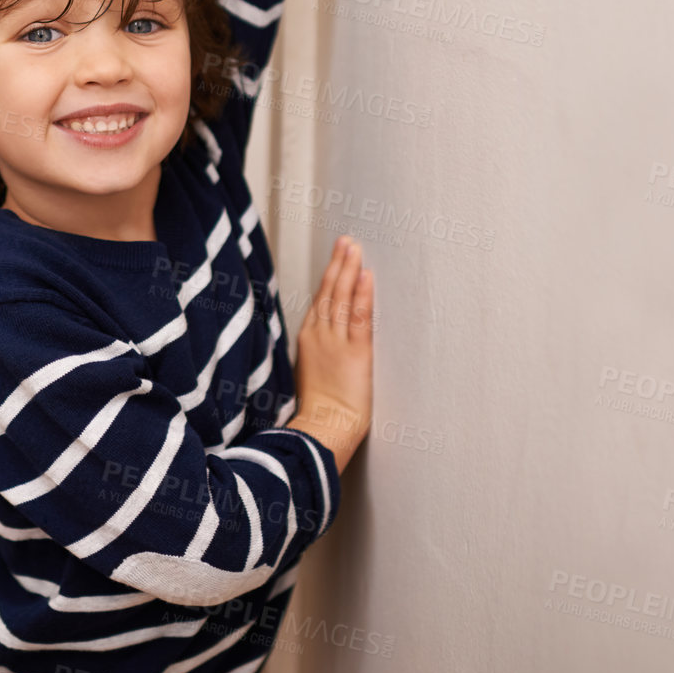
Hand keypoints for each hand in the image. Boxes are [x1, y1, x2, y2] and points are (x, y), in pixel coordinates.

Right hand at [287, 236, 373, 472]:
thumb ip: (316, 357)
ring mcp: (336, 342)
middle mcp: (319, 335)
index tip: (336, 259)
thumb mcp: (309, 376)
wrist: (323, 430)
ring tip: (355, 248)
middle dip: (338, 264)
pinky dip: (363, 294)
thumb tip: (323, 351)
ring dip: (349, 270)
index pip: (319, 302)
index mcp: (307, 341)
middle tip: (346, 242)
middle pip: (329, 292)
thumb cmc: (319, 413)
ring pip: (342, 297)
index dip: (328, 278)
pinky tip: (366, 275)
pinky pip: (360, 316)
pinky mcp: (355, 352)